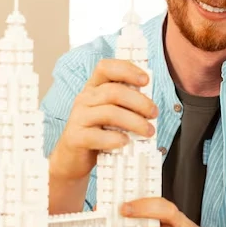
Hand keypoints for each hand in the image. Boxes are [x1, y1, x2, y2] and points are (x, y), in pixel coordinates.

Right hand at [51, 60, 157, 181]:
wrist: (72, 159)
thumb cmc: (96, 133)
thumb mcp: (109, 113)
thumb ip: (125, 104)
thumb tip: (151, 102)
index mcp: (93, 88)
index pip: (106, 68)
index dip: (127, 70)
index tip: (146, 80)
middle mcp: (84, 99)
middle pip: (114, 91)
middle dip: (139, 101)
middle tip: (153, 113)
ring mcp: (78, 118)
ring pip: (109, 113)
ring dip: (134, 122)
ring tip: (147, 131)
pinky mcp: (76, 137)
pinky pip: (97, 136)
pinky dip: (115, 139)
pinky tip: (125, 142)